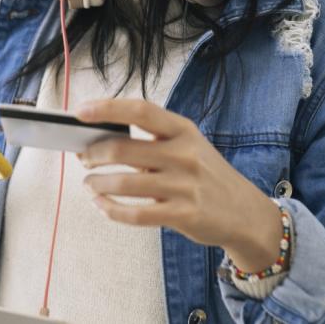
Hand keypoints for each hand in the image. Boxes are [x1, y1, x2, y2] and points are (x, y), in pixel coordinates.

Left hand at [75, 98, 284, 271]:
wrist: (245, 213)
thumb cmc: (206, 176)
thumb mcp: (188, 148)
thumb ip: (151, 143)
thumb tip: (99, 142)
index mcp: (183, 130)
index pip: (140, 110)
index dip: (106, 108)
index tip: (79, 112)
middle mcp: (184, 154)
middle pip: (122, 148)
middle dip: (92, 154)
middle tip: (83, 158)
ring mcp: (185, 185)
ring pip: (123, 183)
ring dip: (96, 184)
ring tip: (89, 184)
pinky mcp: (183, 215)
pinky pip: (134, 214)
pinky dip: (110, 209)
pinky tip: (101, 205)